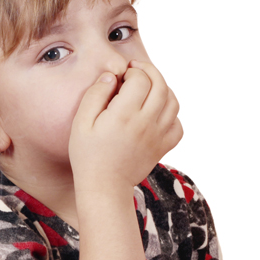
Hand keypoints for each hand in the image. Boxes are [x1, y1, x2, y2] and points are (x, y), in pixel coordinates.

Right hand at [69, 61, 182, 190]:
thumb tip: (110, 76)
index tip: (121, 75)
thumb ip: (94, 95)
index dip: (132, 72)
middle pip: (160, 85)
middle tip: (137, 71)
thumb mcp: (81, 123)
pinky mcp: (162, 147)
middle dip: (149, 72)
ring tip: (148, 88)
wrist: (104, 187)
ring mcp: (157, 136)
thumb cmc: (88, 156)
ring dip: (162, 88)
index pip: (140, 79)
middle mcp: (145, 123)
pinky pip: (178, 124)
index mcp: (124, 114)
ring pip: (173, 101)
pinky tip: (156, 113)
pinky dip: (171, 113)